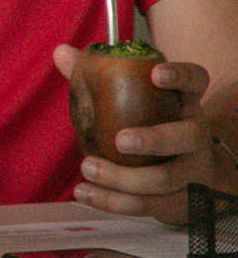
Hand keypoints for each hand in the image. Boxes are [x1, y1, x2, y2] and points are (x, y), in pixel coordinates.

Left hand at [52, 43, 225, 225]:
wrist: (189, 175)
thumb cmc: (151, 126)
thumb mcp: (134, 100)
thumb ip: (98, 76)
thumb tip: (62, 53)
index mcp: (184, 102)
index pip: (196, 81)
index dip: (181, 76)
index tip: (156, 74)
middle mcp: (195, 135)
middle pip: (188, 136)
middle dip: (155, 139)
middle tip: (120, 140)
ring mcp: (191, 170)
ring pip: (166, 178)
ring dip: (123, 178)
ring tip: (88, 167)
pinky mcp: (178, 200)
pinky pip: (148, 205)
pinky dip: (113, 201)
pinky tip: (85, 193)